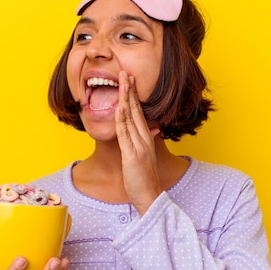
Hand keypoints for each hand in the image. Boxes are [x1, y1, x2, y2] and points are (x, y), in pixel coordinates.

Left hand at [115, 71, 162, 214]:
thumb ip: (146, 141)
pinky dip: (122, 121)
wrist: (150, 196)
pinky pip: (125, 135)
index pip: (139, 112)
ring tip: (122, 83)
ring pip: (131, 118)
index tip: (129, 81)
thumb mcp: (145, 156)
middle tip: (125, 73)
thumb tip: (152, 129)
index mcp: (146, 138)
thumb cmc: (144, 179)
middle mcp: (144, 139)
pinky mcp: (132, 156)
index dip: (134, 95)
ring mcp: (139, 146)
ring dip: (125, 99)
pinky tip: (118, 108)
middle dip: (130, 91)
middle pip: (136, 110)